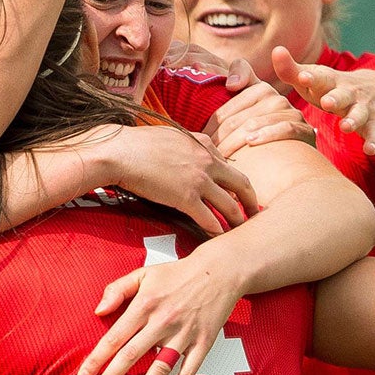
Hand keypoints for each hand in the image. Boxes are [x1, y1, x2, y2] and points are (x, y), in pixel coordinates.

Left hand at [78, 241, 242, 374]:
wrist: (220, 271)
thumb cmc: (176, 274)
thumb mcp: (143, 274)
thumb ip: (117, 289)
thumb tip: (98, 311)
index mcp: (144, 305)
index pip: (114, 337)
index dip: (97, 359)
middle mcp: (162, 322)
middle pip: (131, 356)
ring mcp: (184, 335)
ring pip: (159, 370)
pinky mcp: (203, 343)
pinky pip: (188, 372)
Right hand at [104, 124, 257, 231]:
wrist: (120, 152)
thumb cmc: (136, 144)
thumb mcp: (169, 136)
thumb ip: (185, 145)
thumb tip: (186, 151)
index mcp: (203, 144)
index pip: (228, 165)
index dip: (235, 182)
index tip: (238, 193)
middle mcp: (207, 161)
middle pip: (242, 183)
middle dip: (251, 201)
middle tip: (254, 214)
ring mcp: (199, 179)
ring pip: (229, 205)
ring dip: (237, 220)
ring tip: (240, 231)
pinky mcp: (186, 197)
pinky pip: (209, 218)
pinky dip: (217, 230)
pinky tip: (219, 238)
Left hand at [207, 58, 316, 157]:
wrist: (289, 156)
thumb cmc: (257, 135)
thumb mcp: (241, 113)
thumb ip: (227, 91)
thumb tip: (214, 73)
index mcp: (258, 89)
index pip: (229, 105)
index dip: (213, 122)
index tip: (202, 138)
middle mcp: (275, 98)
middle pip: (239, 117)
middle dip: (220, 137)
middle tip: (206, 153)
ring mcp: (291, 112)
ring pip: (256, 123)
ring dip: (235, 141)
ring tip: (221, 155)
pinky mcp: (303, 129)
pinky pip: (284, 128)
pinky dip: (267, 135)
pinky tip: (251, 142)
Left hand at [273, 46, 374, 151]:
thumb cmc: (332, 88)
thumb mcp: (314, 79)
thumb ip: (292, 70)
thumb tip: (276, 50)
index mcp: (330, 82)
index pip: (320, 78)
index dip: (311, 77)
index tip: (302, 76)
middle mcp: (348, 93)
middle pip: (342, 95)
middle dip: (335, 98)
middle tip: (327, 102)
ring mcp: (363, 108)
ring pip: (359, 114)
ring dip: (354, 120)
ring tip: (346, 127)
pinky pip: (374, 133)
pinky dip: (373, 141)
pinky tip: (369, 150)